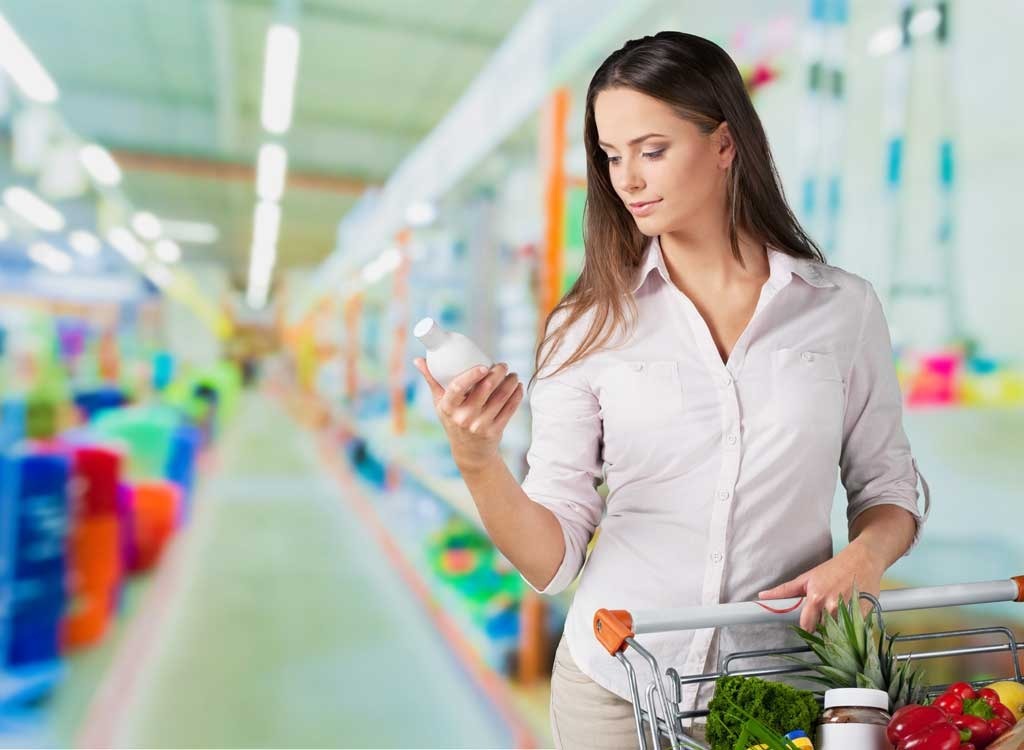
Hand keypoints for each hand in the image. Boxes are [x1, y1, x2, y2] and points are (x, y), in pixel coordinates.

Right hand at [412, 358, 523, 472]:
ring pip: (500, 397)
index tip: (483, 366)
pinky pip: (509, 409)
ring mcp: (480, 425)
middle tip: (502, 365)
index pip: (457, 387)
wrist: (469, 452)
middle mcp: (463, 417)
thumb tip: (418, 360)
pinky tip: (517, 386)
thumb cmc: (453, 420)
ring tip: (512, 374)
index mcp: (447, 408)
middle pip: (484, 389)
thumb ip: (432, 381)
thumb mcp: (440, 404)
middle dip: (498, 373)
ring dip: (510, 382)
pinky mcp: (495, 431)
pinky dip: (516, 395)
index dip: (471, 375)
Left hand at [757, 542, 885, 631]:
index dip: (807, 625)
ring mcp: (848, 612)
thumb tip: (762, 596)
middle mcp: (831, 607)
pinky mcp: (863, 615)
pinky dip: (850, 624)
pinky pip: (853, 628)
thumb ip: (785, 590)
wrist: (862, 560)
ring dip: (836, 626)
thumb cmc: (833, 568)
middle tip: (825, 614)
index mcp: (815, 598)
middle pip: (822, 630)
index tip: (809, 622)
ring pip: (837, 631)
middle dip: (822, 626)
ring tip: (838, 611)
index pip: (806, 625)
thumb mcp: (807, 577)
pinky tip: (850, 611)